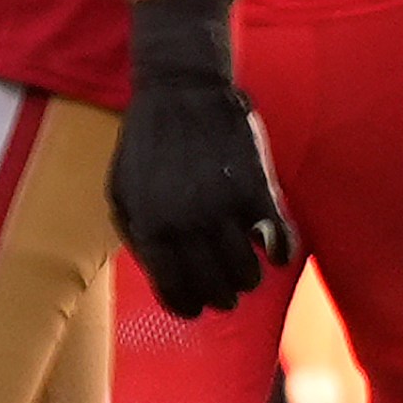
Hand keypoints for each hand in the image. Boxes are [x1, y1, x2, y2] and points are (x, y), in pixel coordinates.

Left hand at [109, 0, 294, 318]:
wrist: (181, 94)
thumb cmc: (146, 146)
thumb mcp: (121, 193)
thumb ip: (139, 238)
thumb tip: (164, 281)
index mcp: (150, 227)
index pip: (174, 290)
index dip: (187, 307)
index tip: (195, 309)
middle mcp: (187, 225)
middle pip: (215, 289)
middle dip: (219, 296)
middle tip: (222, 291)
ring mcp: (224, 210)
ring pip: (248, 274)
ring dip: (247, 278)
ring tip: (243, 268)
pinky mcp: (258, 192)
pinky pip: (280, 243)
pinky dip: (280, 253)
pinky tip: (273, 250)